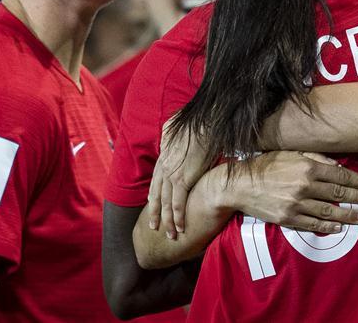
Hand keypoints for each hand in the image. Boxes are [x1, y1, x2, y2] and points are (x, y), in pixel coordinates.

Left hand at [147, 116, 209, 237]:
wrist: (204, 122)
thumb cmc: (196, 122)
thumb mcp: (175, 126)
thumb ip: (170, 134)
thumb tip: (169, 132)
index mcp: (164, 157)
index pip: (156, 181)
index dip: (154, 195)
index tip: (153, 205)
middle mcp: (164, 168)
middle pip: (157, 195)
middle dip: (155, 213)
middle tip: (155, 227)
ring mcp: (172, 175)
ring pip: (165, 204)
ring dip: (167, 221)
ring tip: (170, 235)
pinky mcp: (183, 180)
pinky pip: (178, 204)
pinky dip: (178, 217)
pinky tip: (181, 228)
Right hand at [226, 151, 357, 233]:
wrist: (240, 185)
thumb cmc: (265, 166)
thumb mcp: (289, 153)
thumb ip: (313, 157)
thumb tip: (336, 164)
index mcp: (306, 166)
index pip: (340, 174)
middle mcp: (304, 185)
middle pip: (339, 192)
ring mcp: (297, 204)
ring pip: (329, 211)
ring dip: (349, 214)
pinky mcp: (288, 218)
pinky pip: (313, 224)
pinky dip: (328, 226)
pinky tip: (339, 226)